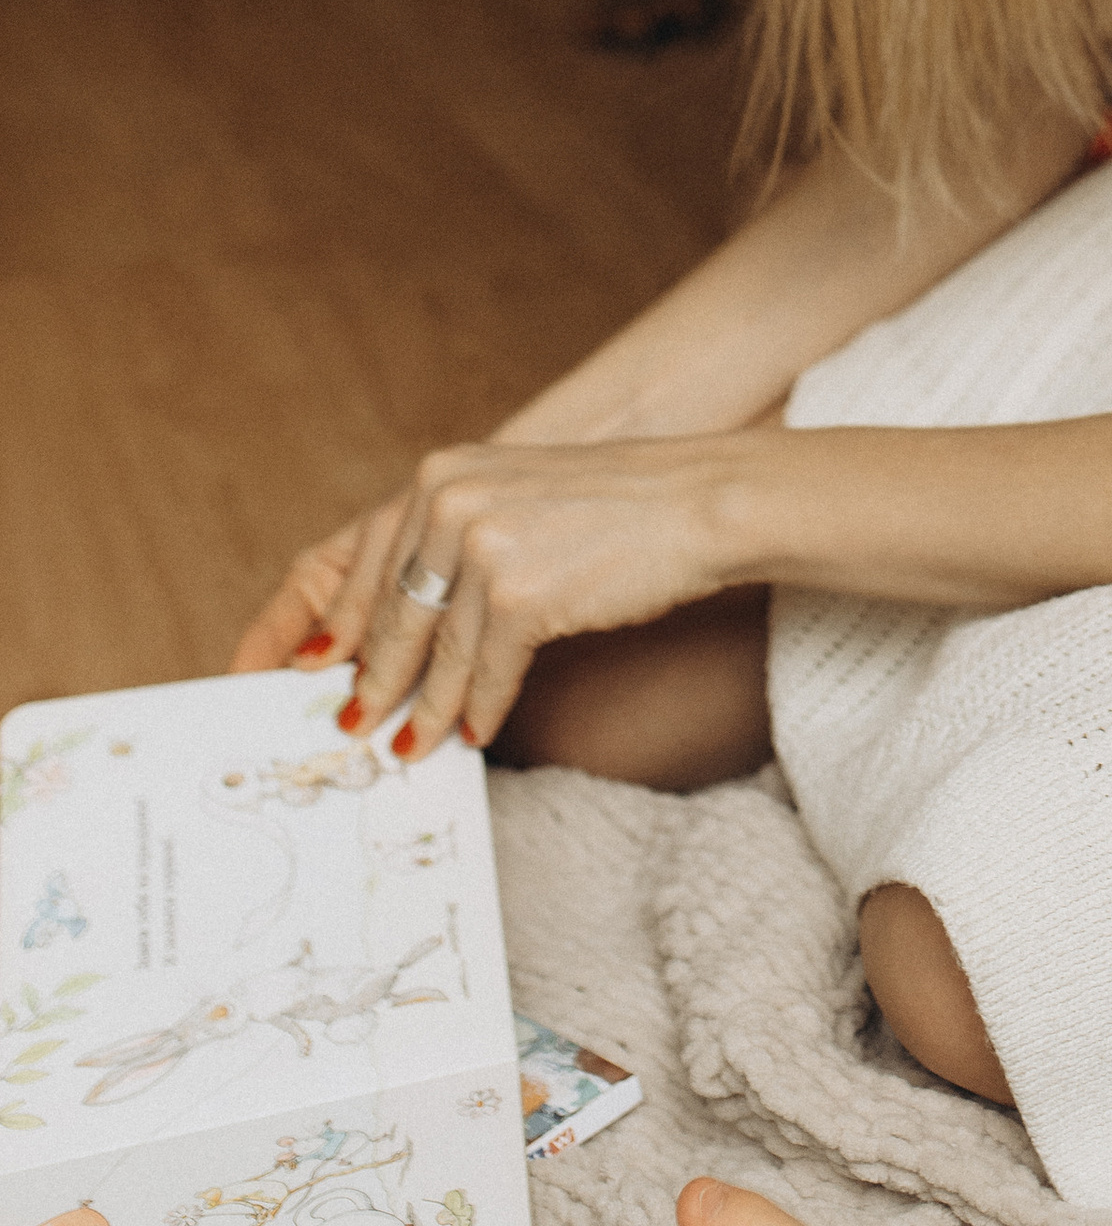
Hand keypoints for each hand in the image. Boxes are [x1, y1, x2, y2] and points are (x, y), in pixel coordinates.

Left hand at [226, 437, 753, 760]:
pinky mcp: (522, 592)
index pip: (358, 565)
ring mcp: (483, 545)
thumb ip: (445, 551)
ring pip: (435, 654)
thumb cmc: (611, 510)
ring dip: (420, 711)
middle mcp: (448, 502)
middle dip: (368, 683)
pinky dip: (478, 708)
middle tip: (349, 729)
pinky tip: (474, 732)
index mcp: (437, 476)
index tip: (298, 674)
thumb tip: (387, 633)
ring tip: (408, 749)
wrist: (699, 503)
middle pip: (389, 617)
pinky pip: (487, 672)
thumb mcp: (510, 505)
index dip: (324, 628)